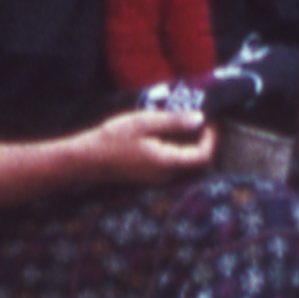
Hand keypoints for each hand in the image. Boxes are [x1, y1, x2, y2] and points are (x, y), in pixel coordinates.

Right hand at [83, 108, 216, 185]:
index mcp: (167, 162)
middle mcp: (166, 175)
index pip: (203, 157)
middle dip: (202, 140)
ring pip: (185, 163)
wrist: (86, 160)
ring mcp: (158, 178)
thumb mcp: (144, 123)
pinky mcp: (150, 176)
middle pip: (197, 161)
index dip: (211, 139)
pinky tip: (164, 133)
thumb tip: (200, 119)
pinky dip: (176, 149)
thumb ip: (173, 122)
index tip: (207, 121)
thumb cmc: (113, 139)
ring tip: (180, 122)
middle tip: (197, 118)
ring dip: (189, 144)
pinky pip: (172, 164)